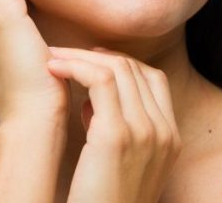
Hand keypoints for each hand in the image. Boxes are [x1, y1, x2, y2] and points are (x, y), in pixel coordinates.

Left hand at [46, 47, 182, 202]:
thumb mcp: (118, 167)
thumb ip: (113, 133)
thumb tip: (88, 103)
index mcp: (170, 140)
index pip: (152, 80)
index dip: (120, 64)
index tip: (88, 64)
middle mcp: (164, 133)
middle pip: (135, 69)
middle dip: (95, 55)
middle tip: (62, 56)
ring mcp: (145, 133)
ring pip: (118, 68)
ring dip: (80, 57)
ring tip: (52, 61)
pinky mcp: (117, 137)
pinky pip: (100, 80)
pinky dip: (75, 66)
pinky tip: (53, 69)